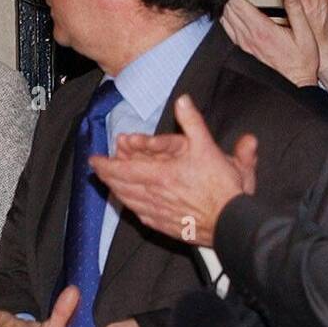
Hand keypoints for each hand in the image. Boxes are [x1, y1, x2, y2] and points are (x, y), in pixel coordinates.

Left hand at [91, 96, 253, 246]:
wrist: (233, 224)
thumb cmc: (224, 188)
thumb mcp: (209, 148)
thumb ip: (193, 122)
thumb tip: (182, 100)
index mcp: (160, 176)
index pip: (122, 170)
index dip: (105, 165)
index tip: (94, 160)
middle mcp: (153, 196)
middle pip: (120, 186)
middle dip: (106, 176)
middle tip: (98, 169)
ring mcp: (157, 213)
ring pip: (128, 201)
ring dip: (115, 190)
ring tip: (109, 183)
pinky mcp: (164, 226)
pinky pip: (139, 214)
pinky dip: (129, 205)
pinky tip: (128, 203)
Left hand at [220, 0, 318, 86]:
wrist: (295, 82)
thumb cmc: (303, 59)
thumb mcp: (305, 34)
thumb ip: (296, 12)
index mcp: (262, 30)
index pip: (240, 6)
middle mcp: (249, 36)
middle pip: (229, 10)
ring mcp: (244, 44)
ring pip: (225, 20)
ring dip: (225, 6)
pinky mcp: (244, 49)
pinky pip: (228, 30)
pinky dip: (226, 18)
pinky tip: (228, 11)